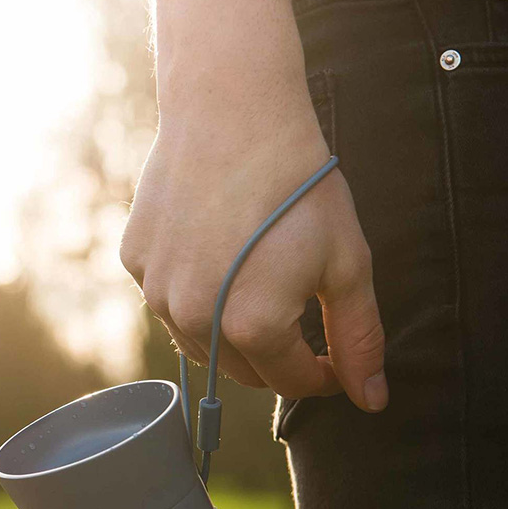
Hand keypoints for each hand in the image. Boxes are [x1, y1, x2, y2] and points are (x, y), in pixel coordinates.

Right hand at [119, 0, 386, 411]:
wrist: (233, 108)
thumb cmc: (298, 183)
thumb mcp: (347, 262)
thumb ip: (359, 338)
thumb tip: (372, 400)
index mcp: (252, 326)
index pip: (292, 383)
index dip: (325, 375)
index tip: (337, 357)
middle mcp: (194, 319)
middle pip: (244, 372)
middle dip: (279, 358)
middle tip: (301, 315)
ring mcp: (157, 291)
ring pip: (201, 343)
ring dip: (233, 333)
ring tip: (260, 283)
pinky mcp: (135, 261)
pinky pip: (169, 301)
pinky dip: (196, 296)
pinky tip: (220, 254)